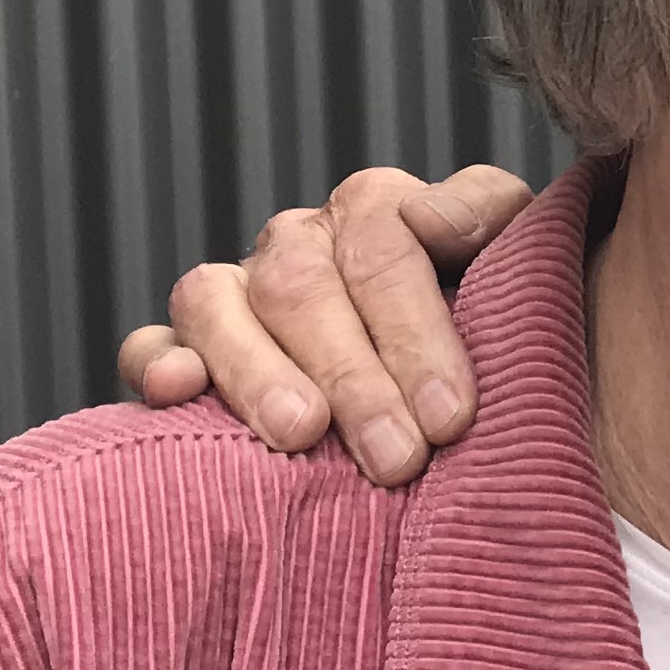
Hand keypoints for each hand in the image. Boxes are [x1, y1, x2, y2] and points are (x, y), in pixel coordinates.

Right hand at [117, 165, 534, 482]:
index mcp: (377, 210)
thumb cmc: (498, 333)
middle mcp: (301, 242)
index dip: (416, 330)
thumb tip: (433, 217)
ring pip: (217, 301)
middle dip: (355, 375)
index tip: (452, 417)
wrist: (453, 395)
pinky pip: (152, 344)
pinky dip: (158, 364)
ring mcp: (237, 292)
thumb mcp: (517, 264)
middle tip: (398, 459)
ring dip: (259, 371)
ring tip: (303, 435)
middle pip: (304, 283)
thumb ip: (490, 218)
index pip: (384, 242)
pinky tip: (177, 392)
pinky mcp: (187, 347)